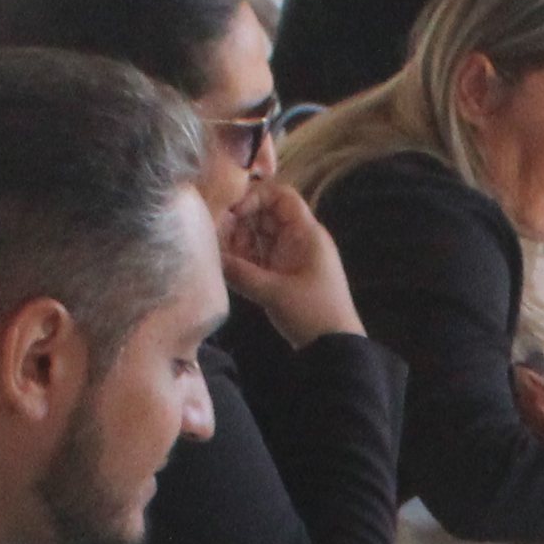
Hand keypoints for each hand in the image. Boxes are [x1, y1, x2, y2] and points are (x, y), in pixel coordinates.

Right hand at [214, 175, 363, 348]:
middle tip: (217, 237)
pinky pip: (260, 256)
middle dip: (239, 223)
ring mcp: (291, 256)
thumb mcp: (273, 292)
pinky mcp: (284, 274)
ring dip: (238, 242)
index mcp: (305, 234)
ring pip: (259, 236)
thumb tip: (208, 257)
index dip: (255, 197)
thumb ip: (239, 273)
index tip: (233, 213)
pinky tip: (226, 267)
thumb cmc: (312, 314)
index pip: (281, 196)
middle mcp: (298, 239)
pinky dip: (244, 259)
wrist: (335, 347)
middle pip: (264, 215)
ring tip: (220, 255)